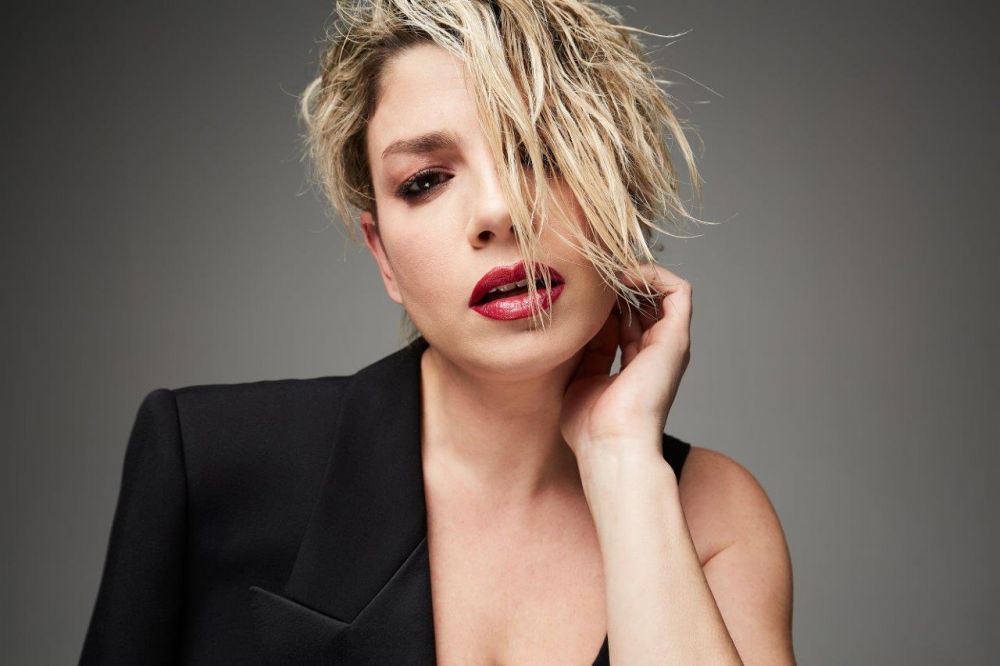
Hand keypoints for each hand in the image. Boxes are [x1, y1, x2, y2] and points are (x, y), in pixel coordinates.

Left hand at [560, 262, 691, 459]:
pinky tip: (622, 279)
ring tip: (605, 274)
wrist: (611, 446)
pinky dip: (653, 275)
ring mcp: (669, 344)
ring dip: (634, 275)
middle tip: (590, 276)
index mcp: (635, 365)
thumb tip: (578, 322)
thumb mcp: (580, 379)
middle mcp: (656, 352)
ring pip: (662, 291)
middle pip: (644, 302)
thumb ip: (585, 352)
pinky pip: (678, 290)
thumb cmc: (590, 427)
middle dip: (617, 284)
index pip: (625, 319)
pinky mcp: (676, 338)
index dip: (604, 301)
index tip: (579, 293)